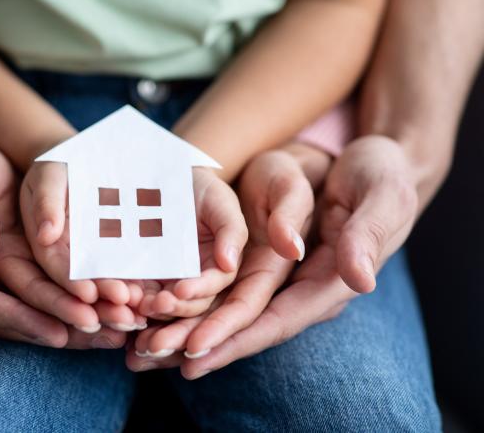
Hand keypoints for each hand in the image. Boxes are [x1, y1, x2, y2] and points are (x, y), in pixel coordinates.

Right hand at [0, 147, 127, 348]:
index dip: (17, 317)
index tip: (61, 329)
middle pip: (5, 315)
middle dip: (56, 326)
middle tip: (109, 336)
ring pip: (16, 307)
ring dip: (63, 318)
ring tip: (112, 328)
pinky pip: (14, 289)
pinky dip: (49, 297)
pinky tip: (84, 300)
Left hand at [135, 136, 417, 378]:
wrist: (372, 163)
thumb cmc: (380, 175)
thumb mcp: (380, 196)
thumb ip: (366, 235)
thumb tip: (358, 279)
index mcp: (330, 282)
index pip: (277, 320)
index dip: (235, 338)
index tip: (192, 353)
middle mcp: (301, 289)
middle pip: (244, 326)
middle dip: (196, 342)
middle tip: (146, 355)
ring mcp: (283, 278)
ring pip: (228, 314)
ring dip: (184, 329)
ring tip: (138, 345)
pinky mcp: (267, 262)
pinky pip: (226, 290)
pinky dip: (191, 304)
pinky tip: (156, 311)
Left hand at [138, 167, 247, 318]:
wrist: (169, 178)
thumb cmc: (204, 191)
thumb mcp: (221, 204)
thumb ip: (231, 231)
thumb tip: (229, 263)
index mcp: (218, 268)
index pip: (212, 286)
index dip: (199, 290)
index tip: (182, 289)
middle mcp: (194, 280)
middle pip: (187, 304)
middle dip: (174, 307)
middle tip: (156, 303)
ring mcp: (167, 280)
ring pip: (161, 304)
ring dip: (150, 308)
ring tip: (135, 303)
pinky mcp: (143, 275)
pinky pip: (137, 291)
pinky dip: (130, 297)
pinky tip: (120, 295)